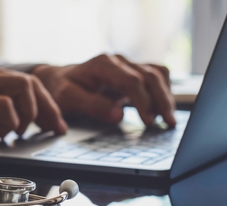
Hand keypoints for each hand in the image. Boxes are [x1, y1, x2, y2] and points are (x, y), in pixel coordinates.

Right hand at [0, 60, 66, 139]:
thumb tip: (6, 118)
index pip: (24, 81)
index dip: (44, 102)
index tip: (51, 121)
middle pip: (29, 82)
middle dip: (46, 108)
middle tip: (50, 129)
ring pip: (20, 88)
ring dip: (29, 114)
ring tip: (21, 132)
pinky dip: (10, 120)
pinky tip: (3, 133)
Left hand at [33, 54, 175, 126]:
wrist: (57, 80)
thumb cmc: (61, 90)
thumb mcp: (68, 99)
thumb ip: (92, 106)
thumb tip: (118, 115)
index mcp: (102, 64)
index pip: (131, 80)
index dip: (143, 101)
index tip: (148, 121)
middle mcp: (118, 61)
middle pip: (150, 75)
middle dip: (161, 100)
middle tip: (168, 123)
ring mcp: (126, 65)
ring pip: (157, 74)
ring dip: (166, 96)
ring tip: (168, 119)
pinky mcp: (131, 72)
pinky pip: (155, 76)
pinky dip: (163, 91)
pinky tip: (162, 109)